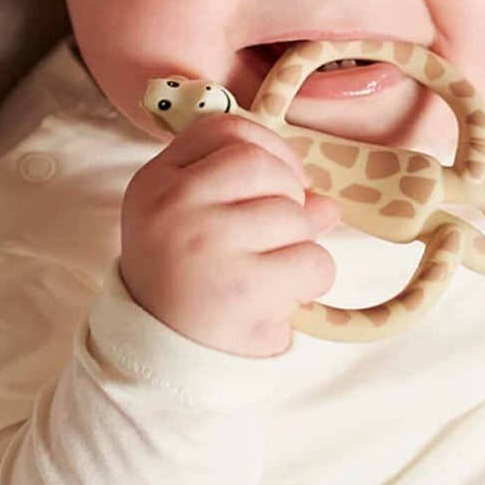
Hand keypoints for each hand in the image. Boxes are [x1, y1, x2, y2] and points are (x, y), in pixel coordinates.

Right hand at [120, 114, 342, 357]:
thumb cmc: (184, 277)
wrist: (162, 354)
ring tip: (269, 270)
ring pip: (296, 216)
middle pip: (265, 166)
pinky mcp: (245, 289)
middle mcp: (176, 206)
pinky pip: (315, 261)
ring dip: (299, 244)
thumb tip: (326, 203)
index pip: (226, 130)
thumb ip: (249, 192)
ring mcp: (209, 244)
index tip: (280, 179)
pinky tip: (280, 295)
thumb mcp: (192, 219)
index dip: (269, 149)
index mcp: (157, 182)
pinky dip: (311, 280)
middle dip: (287, 196)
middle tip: (275, 232)